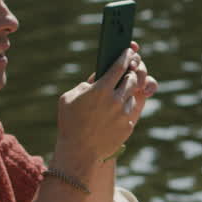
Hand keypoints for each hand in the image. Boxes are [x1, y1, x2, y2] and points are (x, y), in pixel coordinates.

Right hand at [54, 43, 158, 170]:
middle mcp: (116, 99)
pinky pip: (130, 111)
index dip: (126, 55)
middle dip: (130, 72)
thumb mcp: (69, 98)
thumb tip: (96, 80)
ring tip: (120, 90)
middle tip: (128, 70)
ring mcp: (124, 113)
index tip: (130, 50)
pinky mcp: (129, 125)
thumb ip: (84, 85)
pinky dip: (125, 108)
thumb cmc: (70, 122)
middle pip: (132, 78)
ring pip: (133, 95)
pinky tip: (117, 110)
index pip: (120, 65)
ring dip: (128, 90)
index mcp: (101, 89)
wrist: (80, 151)